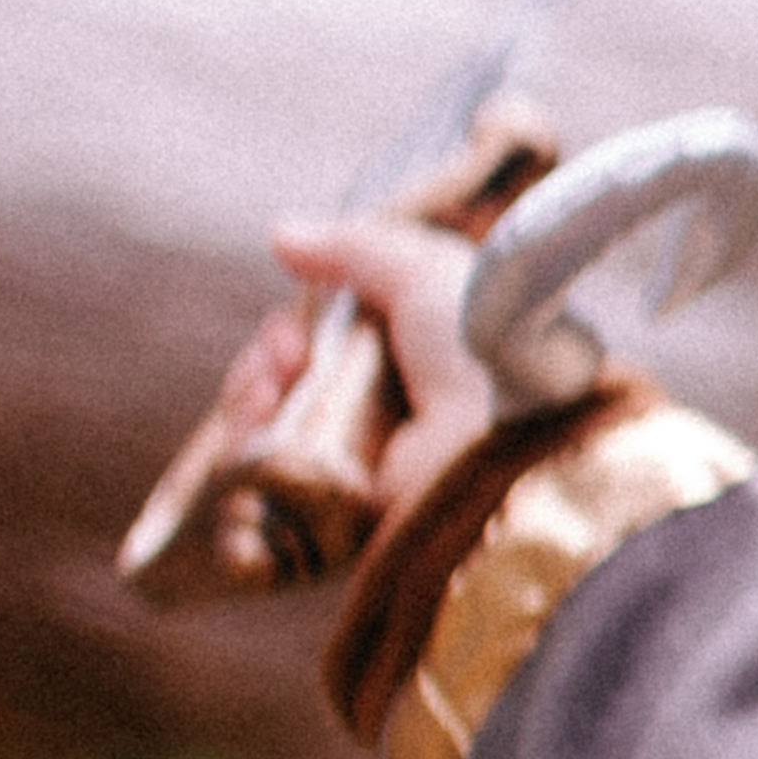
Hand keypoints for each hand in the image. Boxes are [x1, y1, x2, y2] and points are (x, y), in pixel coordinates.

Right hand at [266, 206, 502, 537]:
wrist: (512, 426)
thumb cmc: (483, 342)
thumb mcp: (423, 270)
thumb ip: (352, 249)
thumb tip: (282, 235)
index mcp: (402, 369)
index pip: (312, 358)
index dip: (283, 343)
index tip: (288, 338)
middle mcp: (382, 423)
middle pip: (280, 399)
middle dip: (260, 374)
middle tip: (282, 364)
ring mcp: (362, 475)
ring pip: (267, 443)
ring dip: (248, 410)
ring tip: (270, 395)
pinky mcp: (345, 523)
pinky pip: (268, 496)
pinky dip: (245, 463)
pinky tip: (257, 439)